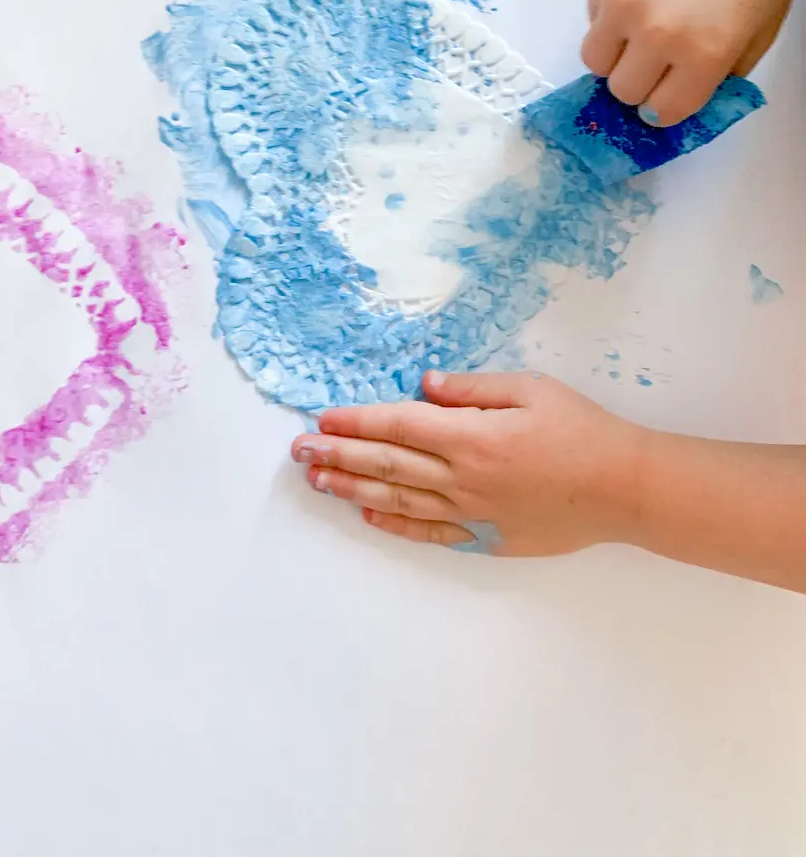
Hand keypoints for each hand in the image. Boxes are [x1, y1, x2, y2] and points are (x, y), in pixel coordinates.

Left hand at [291, 371, 642, 555]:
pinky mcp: (486, 538)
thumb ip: (472, 388)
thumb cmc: (582, 429)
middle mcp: (463, 477)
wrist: (624, 488)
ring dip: (354, 489)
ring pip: (399, 500)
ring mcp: (472, 512)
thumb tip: (425, 385)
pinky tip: (368, 515)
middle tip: (299, 451)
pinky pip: (430, 532)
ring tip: (319, 481)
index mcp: (472, 435)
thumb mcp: (531, 389)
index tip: (323, 418)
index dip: (356, 422)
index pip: (398, 425)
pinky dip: (395, 523)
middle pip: (387, 464)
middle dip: (339, 455)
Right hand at [582, 0, 804, 125]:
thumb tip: (685, 99)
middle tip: (657, 59)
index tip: (670, 93)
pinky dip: (608, 18)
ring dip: (615, 55)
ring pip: (595, 61)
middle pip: (624, 91)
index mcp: (703, 53)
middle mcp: (656, 34)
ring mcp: (622, 3)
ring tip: (637, 30)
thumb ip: (722, 73)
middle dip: (641, 81)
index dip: (668, 106)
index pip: (662, 112)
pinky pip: (592, 20)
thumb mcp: (759, 29)